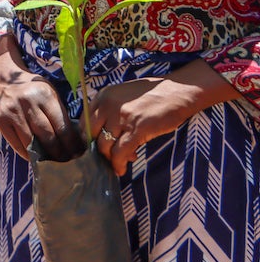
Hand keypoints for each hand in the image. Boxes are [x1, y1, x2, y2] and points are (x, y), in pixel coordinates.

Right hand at [0, 40, 83, 161]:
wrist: (3, 79)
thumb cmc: (32, 90)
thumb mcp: (49, 94)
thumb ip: (59, 114)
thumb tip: (74, 142)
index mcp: (45, 94)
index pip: (62, 126)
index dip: (71, 144)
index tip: (77, 153)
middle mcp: (27, 102)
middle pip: (48, 136)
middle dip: (60, 152)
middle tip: (67, 160)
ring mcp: (12, 111)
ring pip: (32, 142)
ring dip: (45, 156)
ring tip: (53, 161)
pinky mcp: (0, 120)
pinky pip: (17, 144)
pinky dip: (28, 154)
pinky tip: (36, 158)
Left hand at [88, 63, 229, 175]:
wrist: (177, 92)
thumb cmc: (151, 96)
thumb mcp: (122, 96)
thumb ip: (109, 111)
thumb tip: (103, 137)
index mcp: (103, 96)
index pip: (84, 121)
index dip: (88, 138)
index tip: (95, 147)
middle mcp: (108, 105)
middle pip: (92, 135)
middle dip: (99, 149)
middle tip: (109, 156)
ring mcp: (121, 117)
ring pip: (105, 146)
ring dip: (111, 158)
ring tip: (122, 161)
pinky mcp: (137, 129)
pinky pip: (120, 152)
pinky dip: (118, 164)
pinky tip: (121, 169)